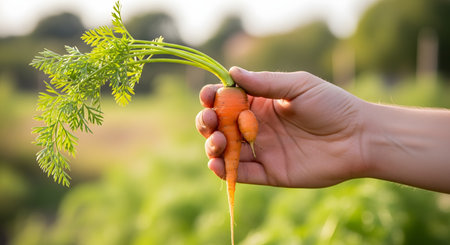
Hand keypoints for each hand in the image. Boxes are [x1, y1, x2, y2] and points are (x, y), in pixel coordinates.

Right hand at [196, 67, 367, 187]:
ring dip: (213, 146)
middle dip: (207, 122)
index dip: (213, 97)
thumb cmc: (332, 105)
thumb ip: (265, 82)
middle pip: (221, 125)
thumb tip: (231, 72)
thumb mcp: (299, 86)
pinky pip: (242, 173)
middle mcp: (257, 126)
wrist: (359, 138)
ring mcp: (263, 150)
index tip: (208, 96)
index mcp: (261, 103)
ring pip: (226, 150)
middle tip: (210, 120)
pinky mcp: (270, 172)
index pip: (227, 100)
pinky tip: (216, 165)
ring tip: (217, 141)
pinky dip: (225, 171)